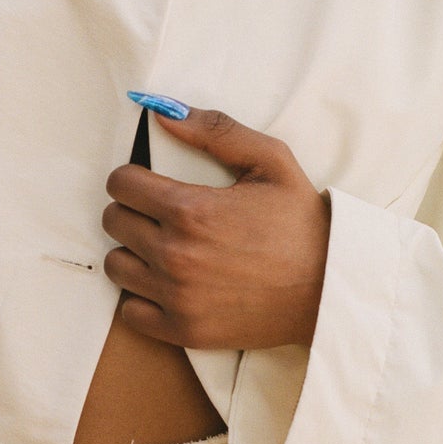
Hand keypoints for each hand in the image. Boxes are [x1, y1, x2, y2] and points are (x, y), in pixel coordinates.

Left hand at [102, 106, 330, 351]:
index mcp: (190, 210)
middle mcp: (176, 255)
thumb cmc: (301, 223)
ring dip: (133, 253)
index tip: (148, 184)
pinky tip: (166, 284)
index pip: (121, 184)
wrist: (329, 288)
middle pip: (114, 222)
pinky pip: (130, 312)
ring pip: (116, 266)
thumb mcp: (271, 161)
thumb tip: (162, 113)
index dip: (132, 178)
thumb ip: (216, 132)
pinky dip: (141, 297)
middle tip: (158, 214)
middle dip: (131, 211)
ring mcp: (177, 297)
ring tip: (161, 248)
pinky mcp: (184, 330)